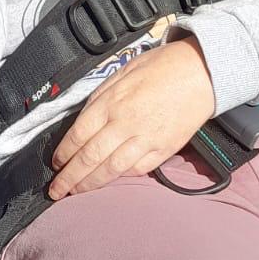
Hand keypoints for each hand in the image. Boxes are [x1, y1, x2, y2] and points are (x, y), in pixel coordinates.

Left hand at [49, 37, 215, 198]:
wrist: (202, 71)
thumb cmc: (163, 66)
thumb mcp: (123, 71)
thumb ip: (101, 96)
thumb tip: (83, 118)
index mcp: (112, 102)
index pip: (78, 134)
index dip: (63, 153)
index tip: (56, 163)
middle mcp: (125, 123)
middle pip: (90, 157)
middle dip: (70, 177)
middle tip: (56, 190)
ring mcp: (146, 139)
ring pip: (111, 169)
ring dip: (90, 184)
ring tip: (76, 193)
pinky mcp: (164, 149)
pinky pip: (138, 169)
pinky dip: (122, 177)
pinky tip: (110, 182)